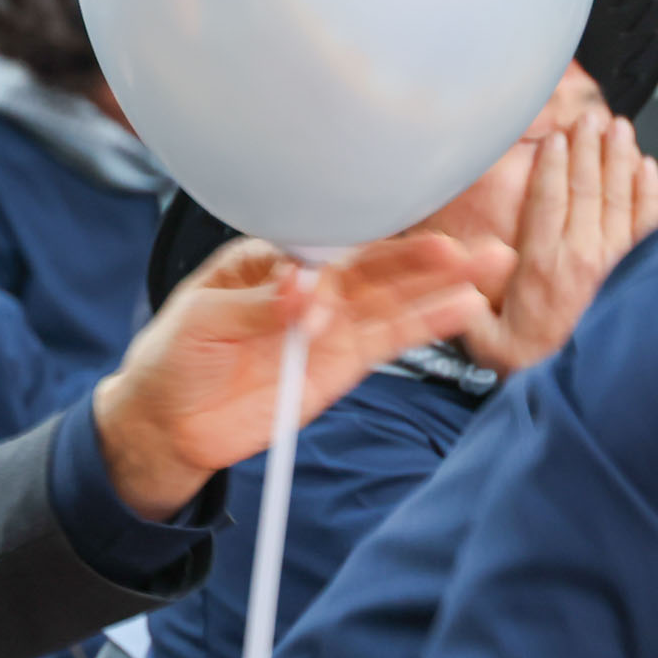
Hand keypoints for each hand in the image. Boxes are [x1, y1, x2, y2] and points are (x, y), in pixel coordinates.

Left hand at [92, 234, 502, 520]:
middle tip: (467, 247)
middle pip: (374, 267)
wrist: (168, 421)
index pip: (328, 237)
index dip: (363, 237)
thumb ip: (256, 305)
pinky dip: (424, 327)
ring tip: (488, 267)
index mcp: (272, 258)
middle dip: (420, 257)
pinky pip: (387, 342)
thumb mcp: (201, 319)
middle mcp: (311, 285)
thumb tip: (303, 288)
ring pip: (393, 301)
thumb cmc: (174, 355)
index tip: (394, 236)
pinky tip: (460, 311)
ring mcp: (331, 326)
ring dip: (440, 286)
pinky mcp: (341, 364)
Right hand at [463, 110, 657, 377]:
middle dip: (589, 146)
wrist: (589, 393)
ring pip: (622, 197)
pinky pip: (651, 223)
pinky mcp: (641, 272)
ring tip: (619, 128)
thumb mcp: (484, 340)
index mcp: (542, 266)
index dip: (553, 163)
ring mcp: (617, 263)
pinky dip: (651, 192)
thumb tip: (451, 271)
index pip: (548, 200)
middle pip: (588, 187)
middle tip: (591, 116)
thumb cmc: (537, 365)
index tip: (555, 135)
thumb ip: (464, 303)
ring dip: (620, 158)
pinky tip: (649, 170)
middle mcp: (583, 257)